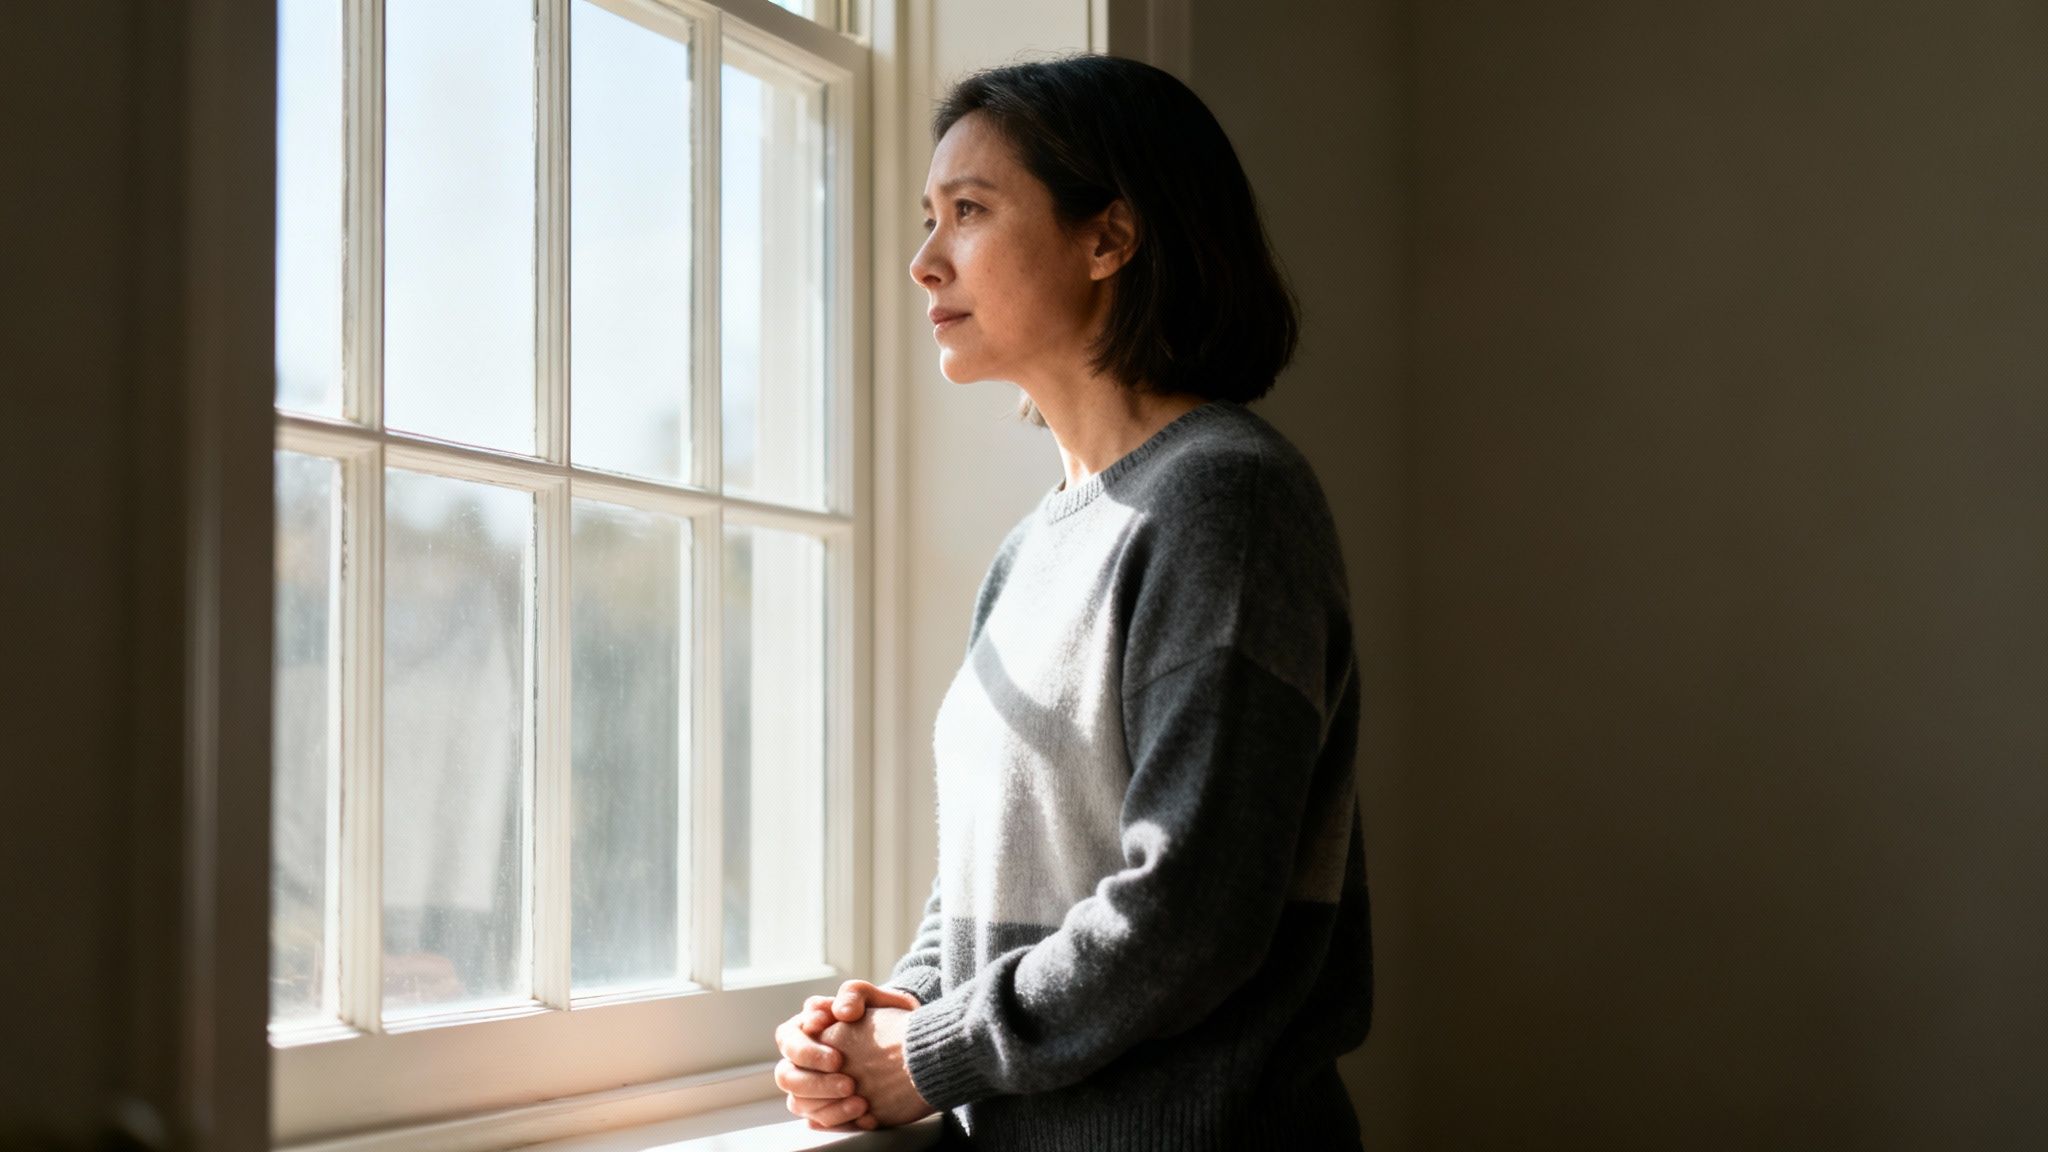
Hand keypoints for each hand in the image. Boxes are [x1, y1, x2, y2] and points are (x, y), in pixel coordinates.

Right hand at [774, 980, 920, 1130]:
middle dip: (815, 1083)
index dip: (808, 1051)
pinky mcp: (826, 1106)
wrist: (905, 1039)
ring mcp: (811, 1086)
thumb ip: (853, 994)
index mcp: (803, 1028)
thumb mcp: (870, 997)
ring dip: (827, 1105)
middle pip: (787, 1076)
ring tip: (860, 1102)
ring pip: (799, 1103)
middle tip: (848, 1083)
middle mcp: (801, 1059)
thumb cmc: (881, 1013)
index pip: (789, 1040)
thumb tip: (840, 1011)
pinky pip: (820, 1120)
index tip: (838, 1057)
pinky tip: (865, 1114)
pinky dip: (840, 1119)